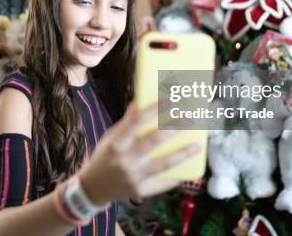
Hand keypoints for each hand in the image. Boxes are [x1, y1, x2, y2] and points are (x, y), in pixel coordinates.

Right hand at [78, 102, 201, 204]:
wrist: (94, 187)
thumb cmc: (105, 156)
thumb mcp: (110, 137)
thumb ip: (126, 122)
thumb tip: (139, 102)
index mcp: (117, 143)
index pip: (137, 122)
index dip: (155, 110)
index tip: (170, 100)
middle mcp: (125, 160)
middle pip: (154, 141)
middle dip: (174, 128)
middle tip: (189, 118)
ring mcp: (134, 177)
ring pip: (163, 164)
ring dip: (183, 154)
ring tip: (197, 145)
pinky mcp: (141, 191)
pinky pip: (163, 183)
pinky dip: (176, 176)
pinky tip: (189, 170)